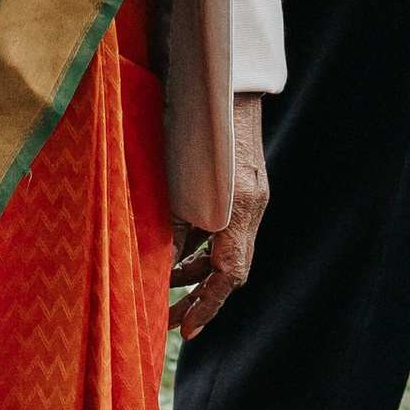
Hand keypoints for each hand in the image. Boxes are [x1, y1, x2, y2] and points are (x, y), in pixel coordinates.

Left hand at [170, 93, 268, 341]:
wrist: (222, 79)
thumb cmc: (193, 124)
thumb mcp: (175, 181)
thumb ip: (169, 225)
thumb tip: (158, 268)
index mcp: (239, 207)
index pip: (230, 273)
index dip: (207, 306)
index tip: (185, 330)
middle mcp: (250, 204)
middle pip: (229, 265)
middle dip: (198, 294)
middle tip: (167, 318)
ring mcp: (248, 193)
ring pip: (225, 246)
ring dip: (195, 268)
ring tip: (161, 282)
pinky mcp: (241, 183)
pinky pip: (223, 226)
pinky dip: (199, 242)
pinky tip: (174, 248)